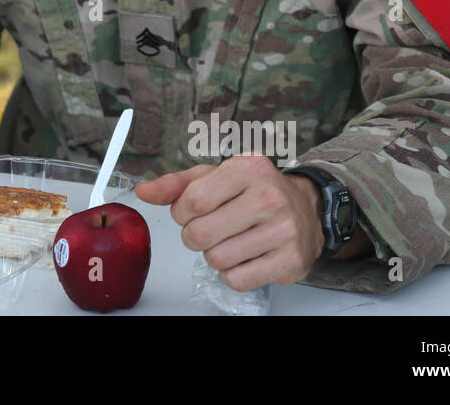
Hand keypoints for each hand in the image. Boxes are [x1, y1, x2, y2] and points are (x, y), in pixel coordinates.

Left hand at [134, 155, 323, 290]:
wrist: (307, 208)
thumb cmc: (253, 191)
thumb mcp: (215, 177)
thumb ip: (176, 184)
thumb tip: (142, 191)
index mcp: (247, 169)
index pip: (192, 201)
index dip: (182, 213)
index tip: (192, 211)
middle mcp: (269, 197)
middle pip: (200, 234)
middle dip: (195, 236)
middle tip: (211, 229)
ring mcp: (283, 230)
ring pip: (217, 260)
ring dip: (215, 255)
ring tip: (232, 240)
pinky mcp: (290, 261)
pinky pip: (237, 280)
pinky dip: (233, 273)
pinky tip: (246, 256)